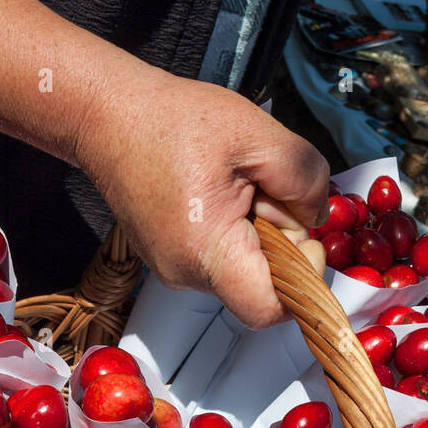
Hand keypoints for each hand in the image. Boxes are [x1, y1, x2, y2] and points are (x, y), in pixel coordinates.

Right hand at [75, 64, 329, 327]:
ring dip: (256, 231)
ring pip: (243, 270)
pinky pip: (221, 258)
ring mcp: (174, 270)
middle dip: (279, 240)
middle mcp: (185, 274)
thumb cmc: (172, 121)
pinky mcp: (171, 259)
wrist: (109, 117)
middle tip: (261, 187)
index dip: (302, 280)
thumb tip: (318, 217)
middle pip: (261, 286)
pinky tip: (217, 191)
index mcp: (206, 251)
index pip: (269, 310)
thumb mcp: (258, 134)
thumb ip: (305, 178)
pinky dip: (234, 229)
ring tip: (233, 184)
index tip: (304, 236)